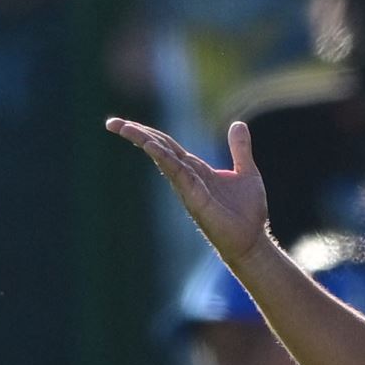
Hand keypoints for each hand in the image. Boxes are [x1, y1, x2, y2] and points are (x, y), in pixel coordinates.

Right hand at [105, 119, 269, 268]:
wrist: (252, 240)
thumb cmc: (247, 212)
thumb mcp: (246, 171)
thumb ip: (239, 148)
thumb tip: (238, 123)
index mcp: (196, 169)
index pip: (167, 146)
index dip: (148, 133)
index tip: (126, 123)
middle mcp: (187, 177)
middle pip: (158, 149)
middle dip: (136, 135)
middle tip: (112, 123)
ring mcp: (188, 187)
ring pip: (163, 158)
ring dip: (144, 141)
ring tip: (125, 127)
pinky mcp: (194, 197)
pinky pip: (177, 173)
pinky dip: (163, 158)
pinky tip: (151, 146)